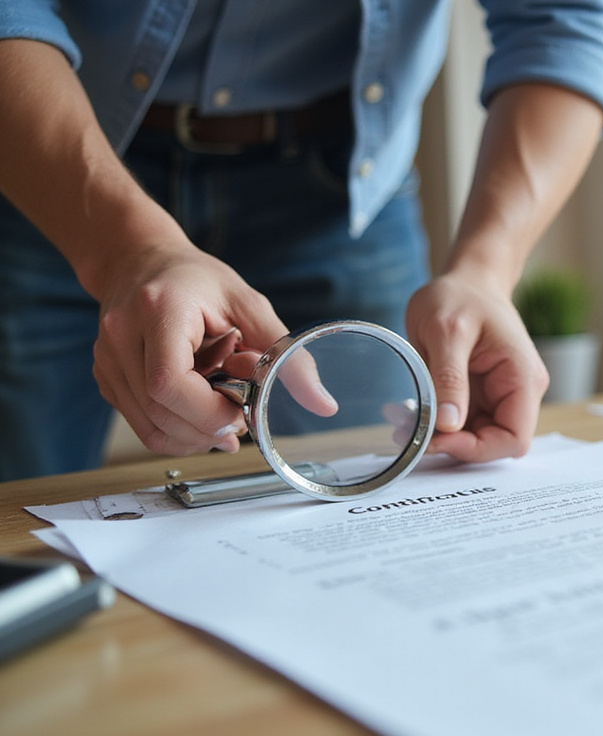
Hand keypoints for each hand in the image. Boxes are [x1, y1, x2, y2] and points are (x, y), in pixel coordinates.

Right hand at [92, 242, 289, 455]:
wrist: (139, 260)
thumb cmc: (195, 279)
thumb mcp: (249, 305)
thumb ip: (287, 353)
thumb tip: (323, 403)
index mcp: (158, 310)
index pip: (168, 383)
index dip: (207, 411)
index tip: (240, 412)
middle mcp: (121, 336)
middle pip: (159, 412)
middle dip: (208, 429)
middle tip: (241, 420)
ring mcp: (107, 359)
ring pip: (149, 427)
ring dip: (195, 436)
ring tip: (224, 416)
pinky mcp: (107, 377)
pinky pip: (142, 424)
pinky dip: (177, 430)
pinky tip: (200, 412)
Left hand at [405, 266, 549, 462]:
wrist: (466, 279)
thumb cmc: (460, 295)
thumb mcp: (447, 331)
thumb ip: (448, 377)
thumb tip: (448, 424)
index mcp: (522, 378)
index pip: (514, 439)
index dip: (477, 448)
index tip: (437, 438)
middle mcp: (519, 391)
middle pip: (496, 444)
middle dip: (455, 445)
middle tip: (413, 434)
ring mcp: (502, 394)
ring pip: (477, 438)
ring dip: (443, 438)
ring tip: (406, 422)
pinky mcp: (482, 395)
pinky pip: (464, 424)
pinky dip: (439, 425)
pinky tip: (414, 412)